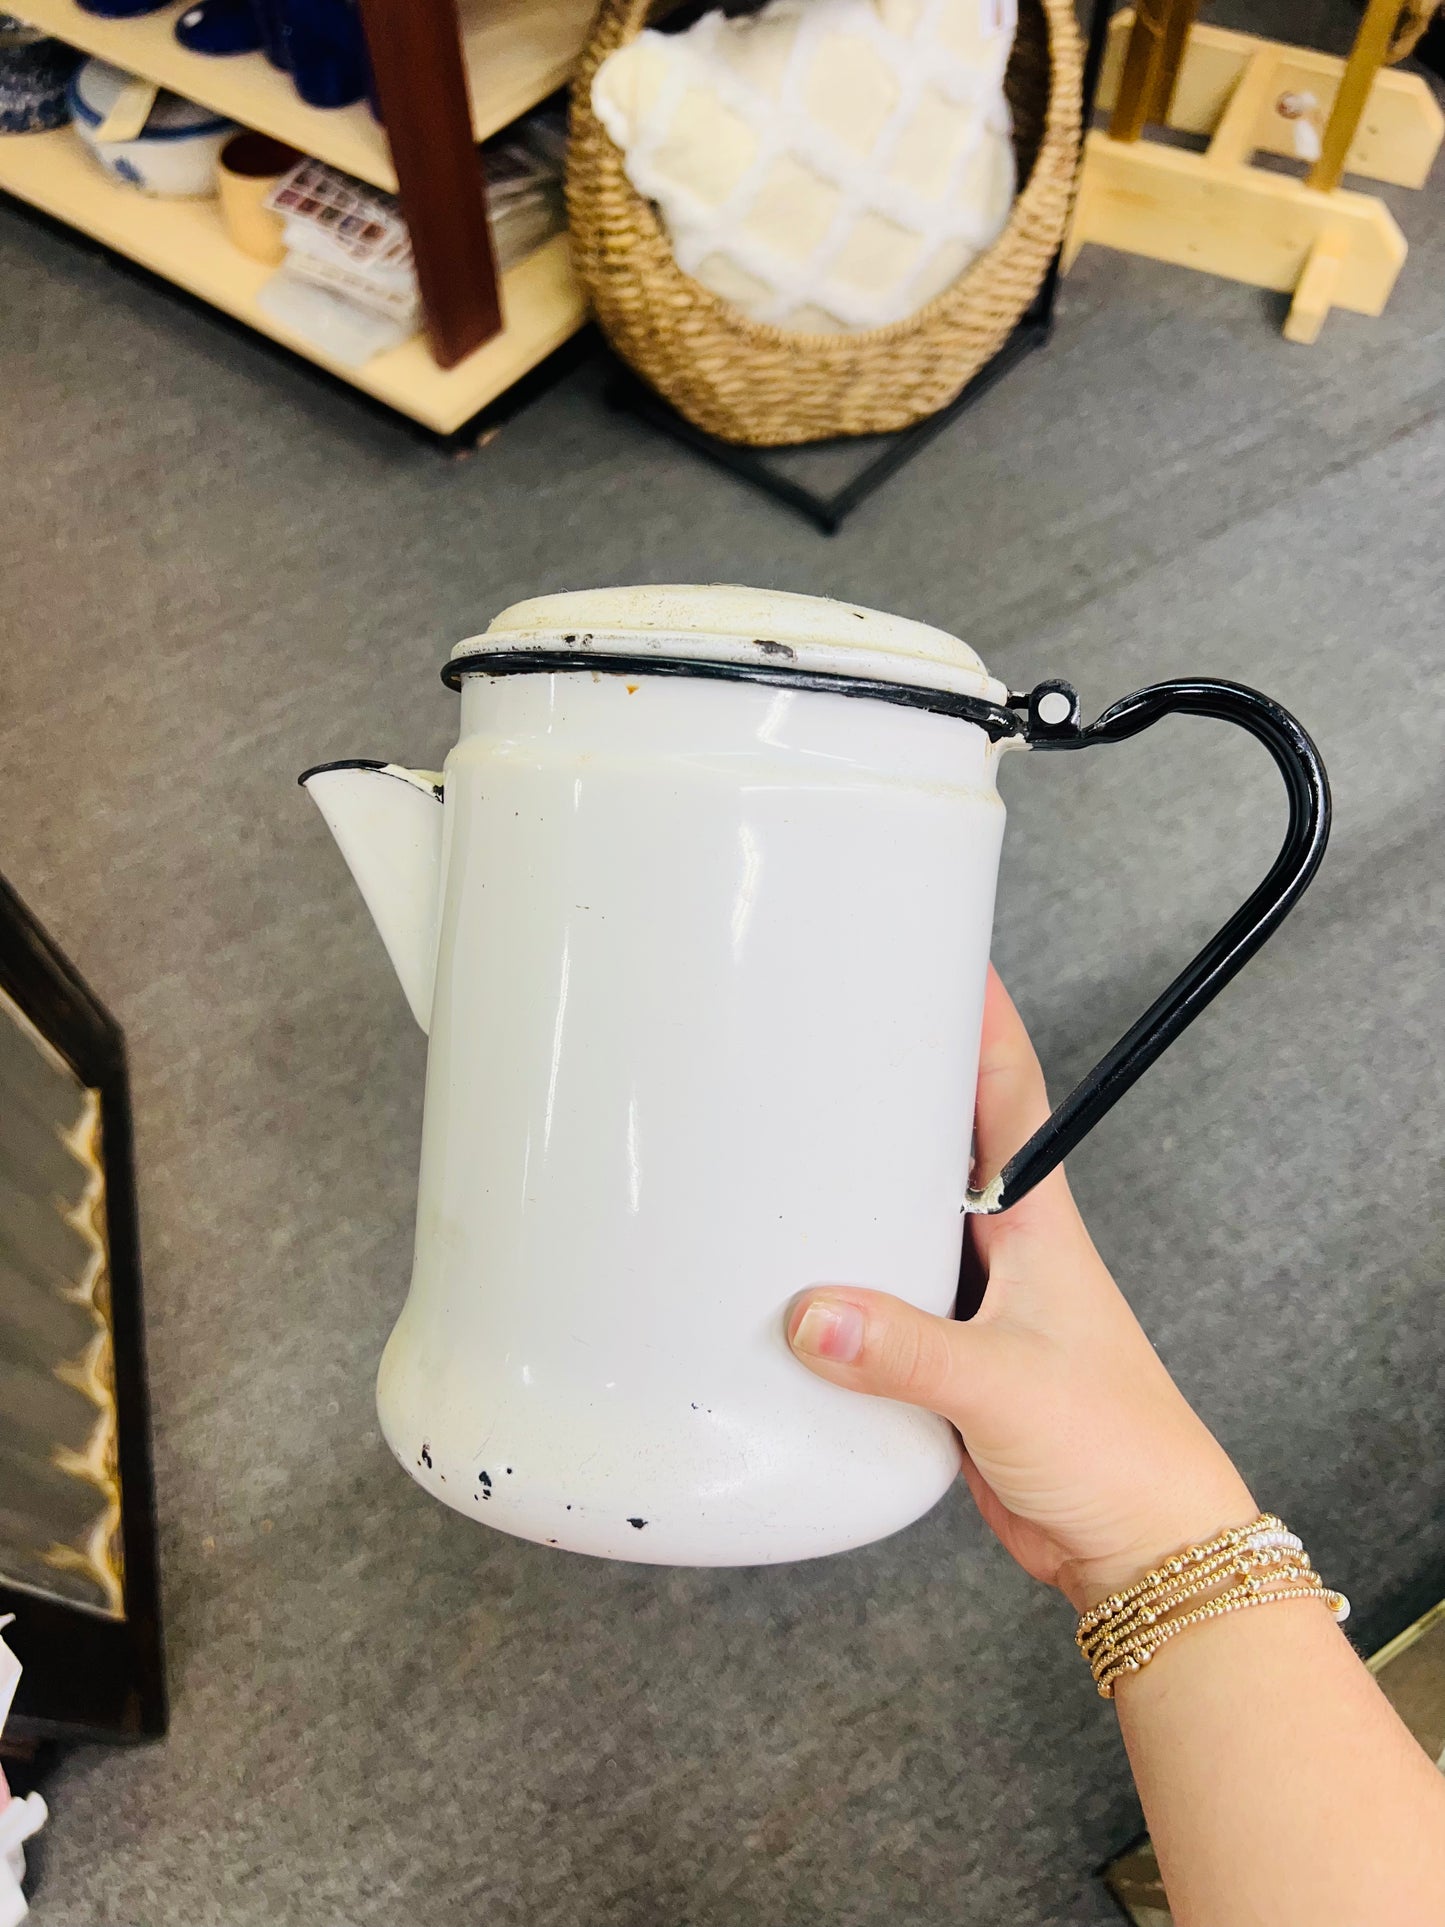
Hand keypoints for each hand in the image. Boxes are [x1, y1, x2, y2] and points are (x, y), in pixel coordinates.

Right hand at [787, 967, 1256, 1610]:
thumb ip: (905, 1350)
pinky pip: (885, 1297)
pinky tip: (798, 1280)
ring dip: (857, 1190)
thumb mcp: (1005, 1385)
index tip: (939, 953)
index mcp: (1036, 1221)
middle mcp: (1005, 1247)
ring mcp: (976, 1301)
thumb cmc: (1115, 1447)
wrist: (1139, 1544)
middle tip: (821, 1040)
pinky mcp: (949, 1357)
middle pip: (942, 1141)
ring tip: (785, 1148)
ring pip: (903, 1220)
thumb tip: (811, 1314)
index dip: (979, 1016)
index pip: (1008, 1089)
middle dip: (892, 1088)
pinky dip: (844, 1281)